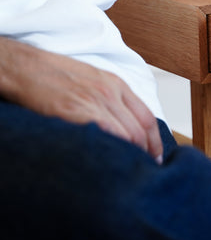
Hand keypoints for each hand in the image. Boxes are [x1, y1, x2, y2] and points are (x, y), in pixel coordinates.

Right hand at [0, 39, 162, 161]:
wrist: (26, 67)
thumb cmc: (55, 74)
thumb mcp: (92, 80)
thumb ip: (110, 99)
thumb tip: (124, 126)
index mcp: (116, 83)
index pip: (147, 117)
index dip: (155, 142)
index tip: (154, 157)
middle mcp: (110, 92)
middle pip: (139, 131)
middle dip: (144, 154)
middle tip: (142, 170)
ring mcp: (94, 101)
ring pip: (126, 136)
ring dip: (130, 157)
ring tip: (127, 172)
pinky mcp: (75, 112)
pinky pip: (105, 136)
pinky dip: (111, 152)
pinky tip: (108, 164)